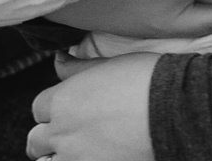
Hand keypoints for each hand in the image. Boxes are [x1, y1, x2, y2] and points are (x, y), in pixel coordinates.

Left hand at [26, 52, 155, 160]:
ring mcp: (75, 157)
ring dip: (58, 156)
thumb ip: (78, 68)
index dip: (53, 109)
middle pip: (36, 140)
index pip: (39, 108)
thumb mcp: (109, 64)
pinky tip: (94, 155)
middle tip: (73, 133)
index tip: (69, 110)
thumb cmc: (147, 80)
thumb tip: (60, 59)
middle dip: (50, 137)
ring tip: (80, 149)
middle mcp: (62, 131)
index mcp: (63, 100)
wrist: (175, 108)